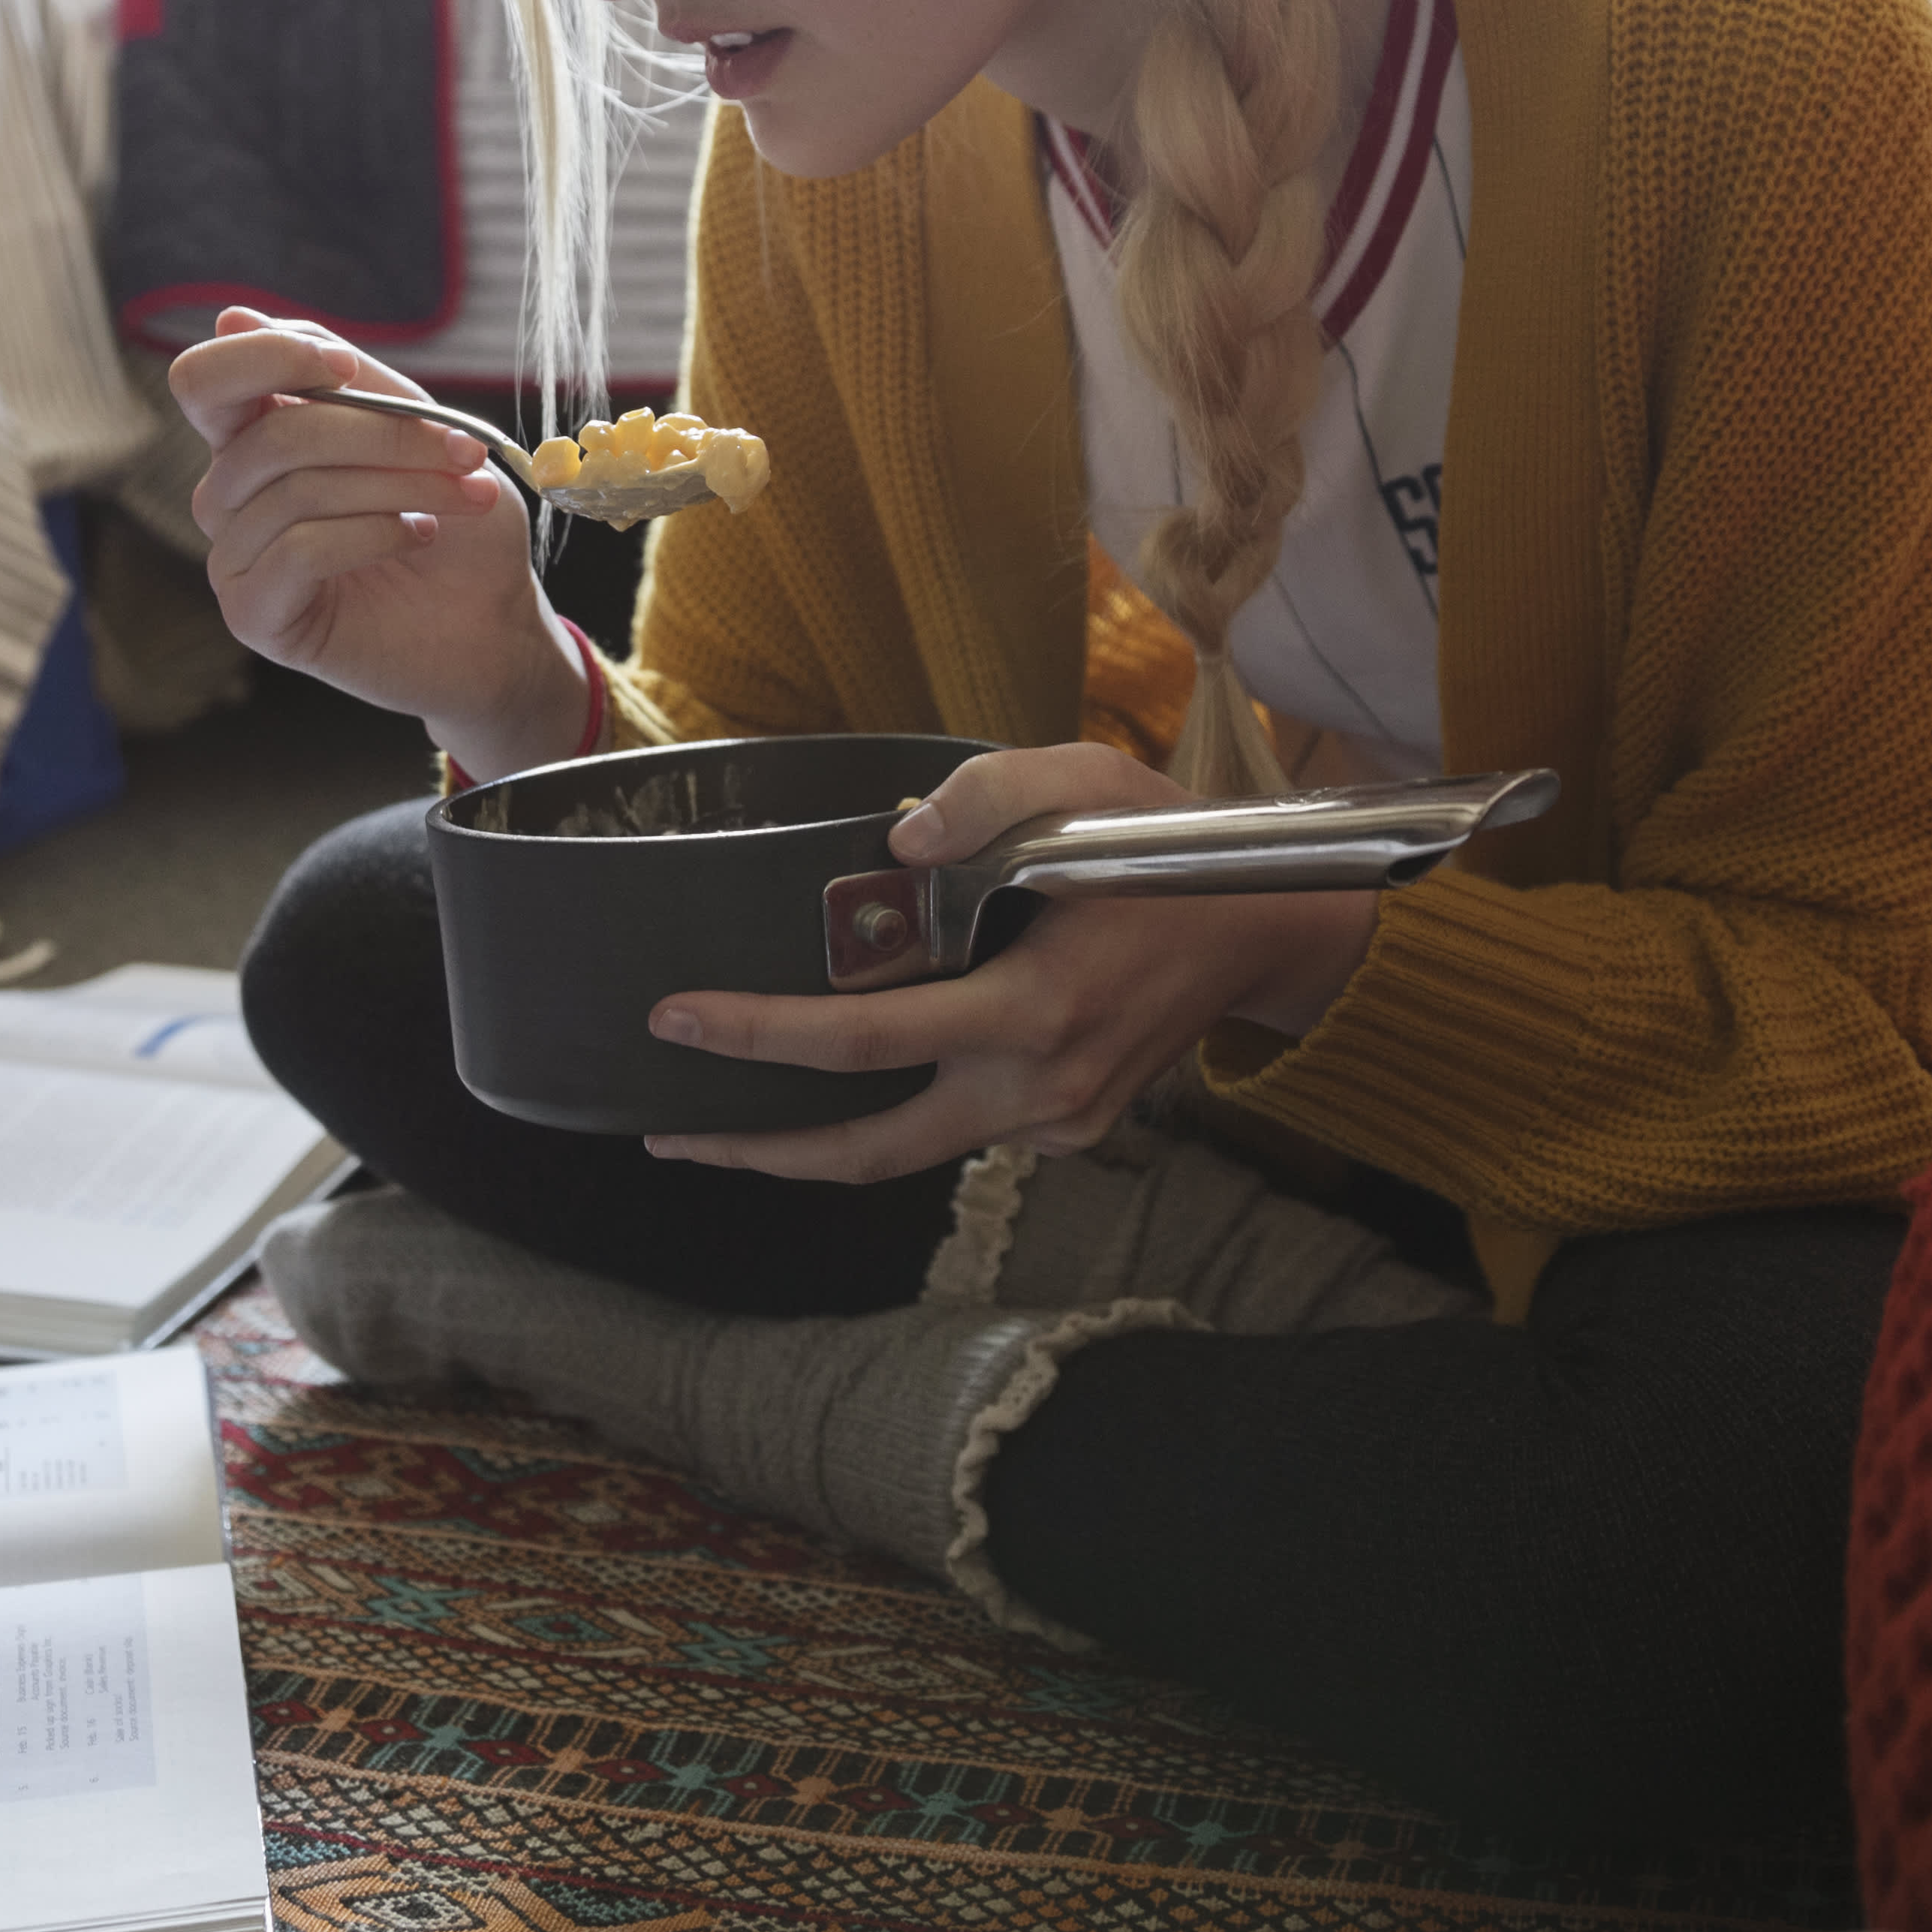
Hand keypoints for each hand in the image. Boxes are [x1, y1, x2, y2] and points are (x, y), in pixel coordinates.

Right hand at [169, 308, 588, 775]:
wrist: (495, 623)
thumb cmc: (459, 522)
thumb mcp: (419, 428)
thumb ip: (343, 377)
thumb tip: (234, 316)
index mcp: (255, 436)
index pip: (206, 380)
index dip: (266, 359)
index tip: (348, 369)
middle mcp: (230, 494)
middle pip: (268, 434)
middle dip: (381, 436)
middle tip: (464, 452)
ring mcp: (236, 557)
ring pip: (293, 490)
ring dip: (398, 486)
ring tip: (464, 500)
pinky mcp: (254, 614)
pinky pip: (296, 549)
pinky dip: (371, 534)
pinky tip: (415, 539)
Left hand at [640, 741, 1373, 1181]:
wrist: (1266, 928)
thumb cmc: (1166, 846)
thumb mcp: (1084, 778)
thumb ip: (986, 794)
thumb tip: (896, 839)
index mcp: (1036, 1009)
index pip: (867, 1041)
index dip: (762, 1035)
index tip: (676, 1020)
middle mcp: (1042, 1087)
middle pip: (871, 1148)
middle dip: (760, 1150)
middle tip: (665, 1135)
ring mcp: (1058, 1121)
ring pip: (911, 1153)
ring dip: (815, 1144)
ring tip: (722, 1126)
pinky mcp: (1068, 1128)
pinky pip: (960, 1129)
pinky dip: (892, 1115)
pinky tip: (840, 1086)